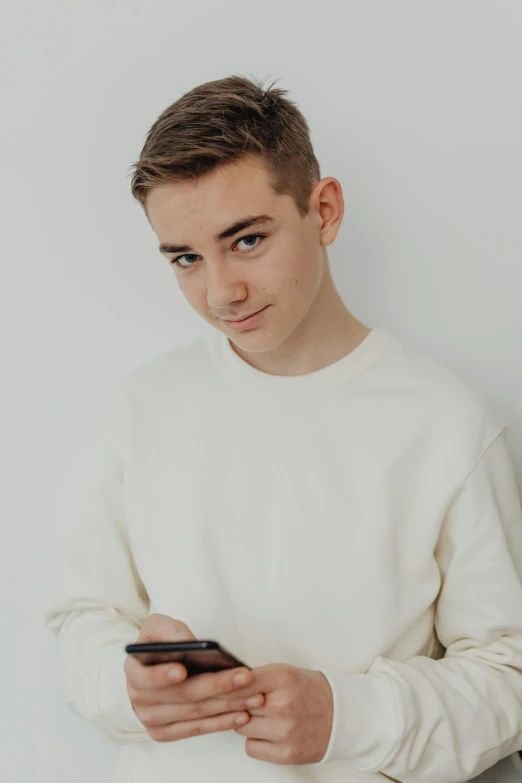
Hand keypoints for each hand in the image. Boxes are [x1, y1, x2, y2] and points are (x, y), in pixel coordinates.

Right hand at [124, 614, 264, 741]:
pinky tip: (242, 714)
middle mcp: (139, 700)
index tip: (183, 670)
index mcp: (134, 672)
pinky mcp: (165, 733)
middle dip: (217, 686)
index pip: (147, 677)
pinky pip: (197, 730)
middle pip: (182, 696)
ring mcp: (152, 720)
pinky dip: (221, 723)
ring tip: (254, 696)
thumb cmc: (158, 644)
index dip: (163, 675)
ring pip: (195, 713)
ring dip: (227, 705)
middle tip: (245, 677)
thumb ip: (170, 630)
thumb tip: (190, 644)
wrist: (150, 669)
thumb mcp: (157, 627)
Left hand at [232, 663, 333, 764]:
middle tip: (247, 702)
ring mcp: (285, 730)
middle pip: (237, 705)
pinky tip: (269, 732)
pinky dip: (256, 741)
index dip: (226, 686)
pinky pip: (251, 747)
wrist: (342, 716)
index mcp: (283, 677)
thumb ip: (257, 677)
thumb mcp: (285, 672)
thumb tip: (225, 684)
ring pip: (241, 727)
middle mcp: (283, 703)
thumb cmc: (310, 692)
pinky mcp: (286, 753)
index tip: (221, 687)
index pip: (239, 682)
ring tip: (264, 716)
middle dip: (238, 703)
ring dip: (247, 723)